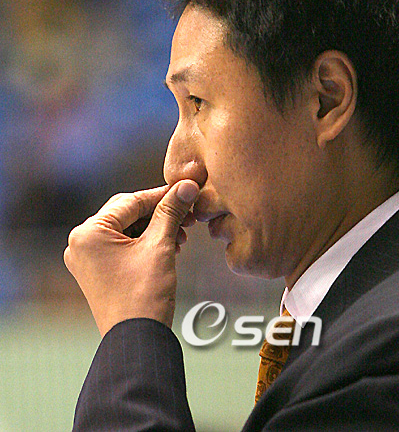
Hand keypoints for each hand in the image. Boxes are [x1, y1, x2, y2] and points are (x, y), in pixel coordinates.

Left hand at [64, 180, 198, 335]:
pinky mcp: (98, 271)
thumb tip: (186, 186)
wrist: (137, 341)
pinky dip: (146, 243)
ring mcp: (88, 258)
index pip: (131, 201)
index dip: (163, 195)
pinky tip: (170, 246)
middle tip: (187, 214)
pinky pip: (123, 245)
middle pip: (128, 213)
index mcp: (89, 233)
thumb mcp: (160, 247)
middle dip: (160, 214)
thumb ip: (171, 212)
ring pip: (127, 229)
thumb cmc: (144, 296)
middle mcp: (82, 243)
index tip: (186, 190)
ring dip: (156, 229)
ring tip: (182, 235)